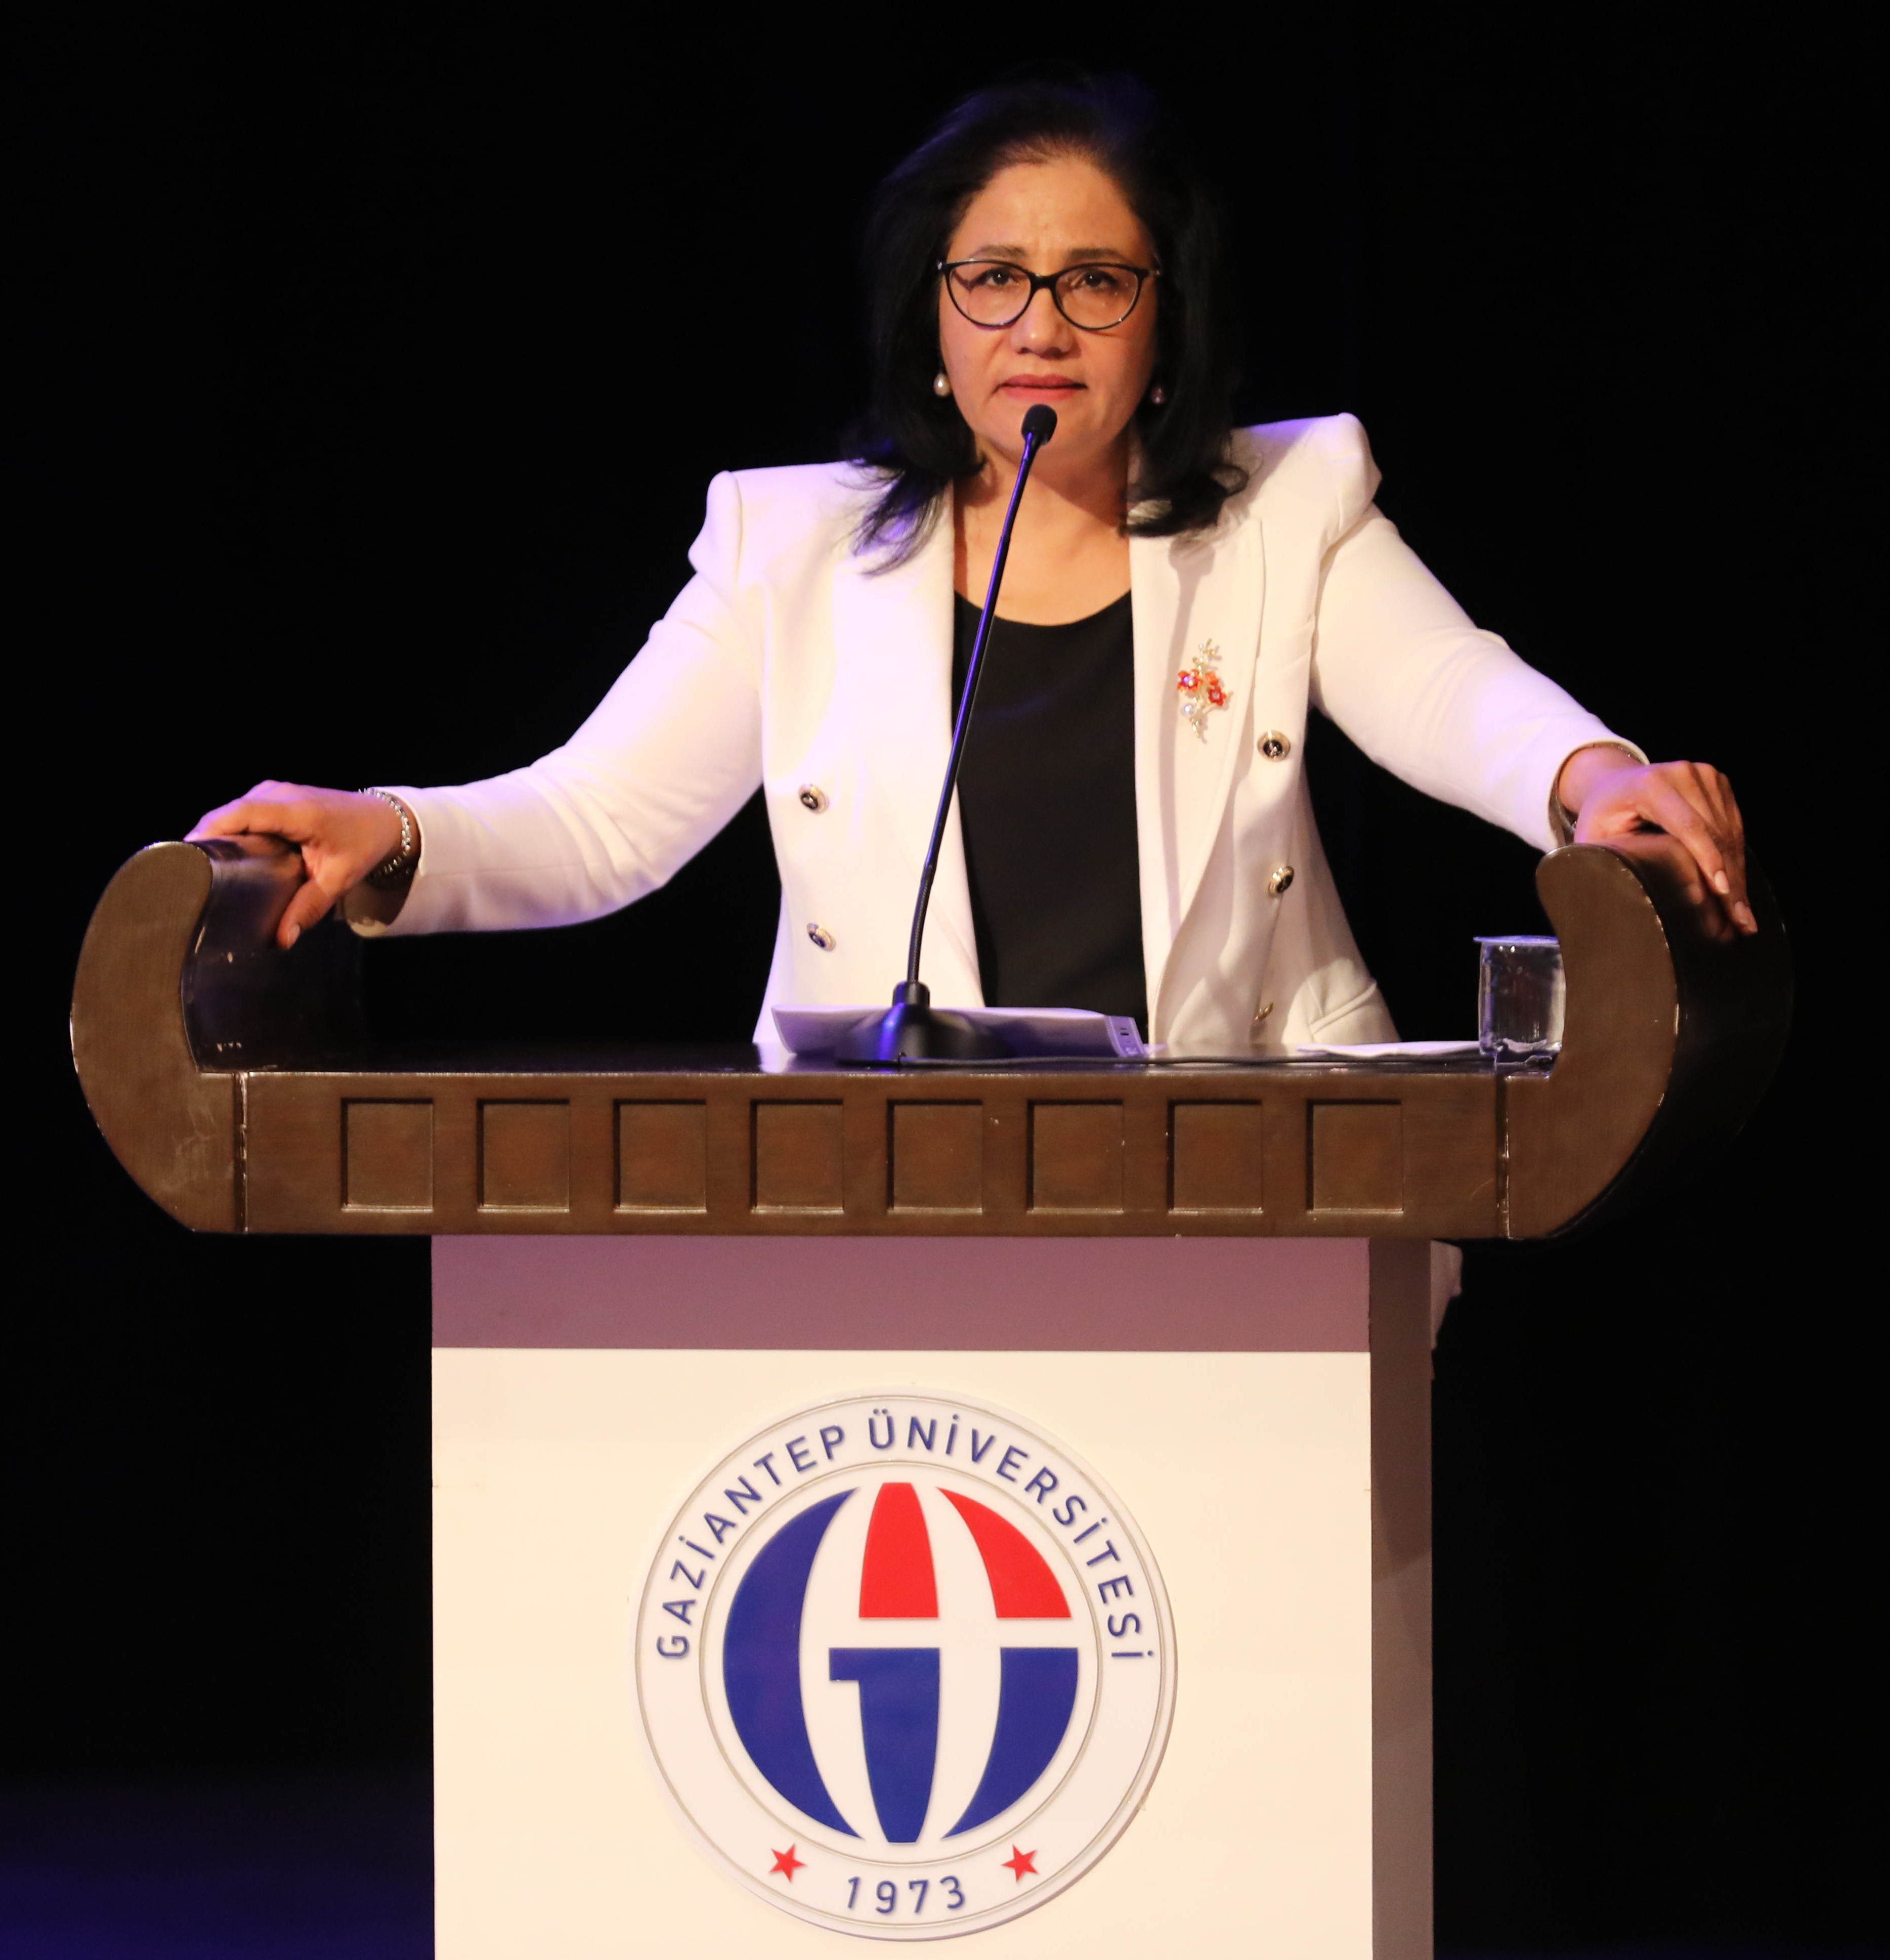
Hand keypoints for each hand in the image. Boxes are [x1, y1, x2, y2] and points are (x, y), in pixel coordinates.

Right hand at [188, 781, 404, 946]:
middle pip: (228, 812)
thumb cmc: (362, 845)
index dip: (210, 831)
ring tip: (199, 865)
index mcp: (297, 811)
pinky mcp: (273, 796)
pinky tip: (221, 853)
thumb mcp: (339, 879)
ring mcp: (275, 791)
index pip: (241, 814)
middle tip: (185, 871)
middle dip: (205, 838)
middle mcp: (281, 795)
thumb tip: (283, 939)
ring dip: (216, 834)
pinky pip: (242, 811)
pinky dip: (229, 828)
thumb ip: (309, 907)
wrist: (382, 820)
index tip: (188, 855)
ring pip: (232, 810)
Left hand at [1557, 748, 1755, 934]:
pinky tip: (1739, 891)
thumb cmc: (1601, 817)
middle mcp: (1682, 773)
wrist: (1615, 783)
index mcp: (1650, 785)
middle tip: (1741, 921)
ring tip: (1743, 916)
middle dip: (1729, 880)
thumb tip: (1605, 899)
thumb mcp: (1592, 836)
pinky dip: (1736, 859)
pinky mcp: (1718, 782)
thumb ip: (1598, 860)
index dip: (1707, 859)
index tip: (1722, 891)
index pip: (1688, 826)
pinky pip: (1734, 826)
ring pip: (1729, 833)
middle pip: (1714, 833)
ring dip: (1738, 875)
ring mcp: (1704, 774)